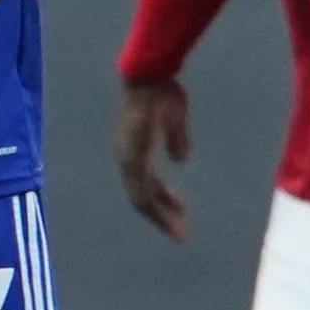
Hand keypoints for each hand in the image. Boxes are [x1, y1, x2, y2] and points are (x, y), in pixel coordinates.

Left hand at [116, 79, 191, 239]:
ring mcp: (128, 157)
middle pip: (141, 196)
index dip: (163, 199)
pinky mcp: (134, 156)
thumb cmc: (161, 92)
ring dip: (159, 217)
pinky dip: (154, 206)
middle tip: (180, 234)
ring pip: (140, 198)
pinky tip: (169, 217)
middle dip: (161, 216)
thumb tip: (179, 159)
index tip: (181, 210)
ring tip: (178, 232)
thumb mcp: (175, 119)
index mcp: (136, 150)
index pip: (146, 183)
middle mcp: (128, 157)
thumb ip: (176, 139)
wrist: (149, 76)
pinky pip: (140, 189)